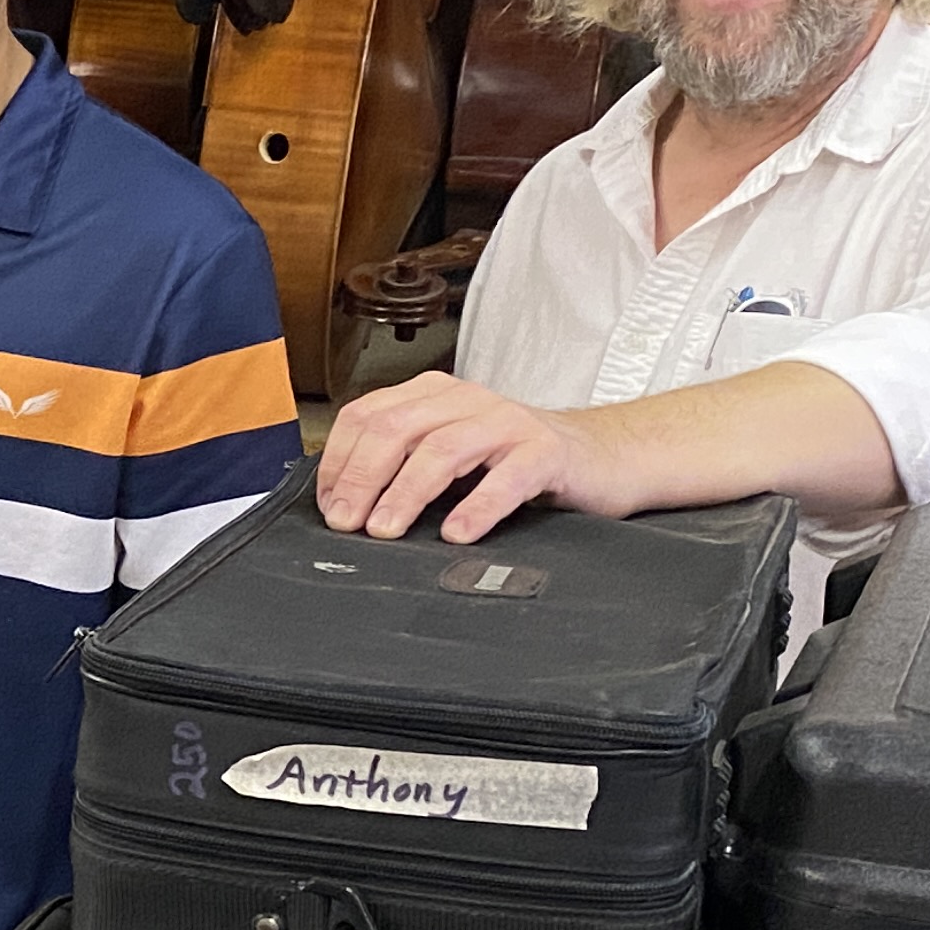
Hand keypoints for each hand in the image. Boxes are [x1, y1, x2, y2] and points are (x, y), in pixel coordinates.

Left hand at [314, 372, 618, 545]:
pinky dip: (477, 507)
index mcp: (433, 396)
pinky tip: (457, 533)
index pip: (367, 416)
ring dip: (407, 493)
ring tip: (387, 529)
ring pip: (443, 450)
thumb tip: (344, 506)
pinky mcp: (546, 452)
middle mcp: (467, 401)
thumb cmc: (514, 462)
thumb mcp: (450, 456)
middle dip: (362, 478)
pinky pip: (507, 478)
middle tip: (348, 522)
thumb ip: (403, 466)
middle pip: (396, 429)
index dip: (339, 463)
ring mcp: (508, 423)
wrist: (600, 456)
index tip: (329, 507)